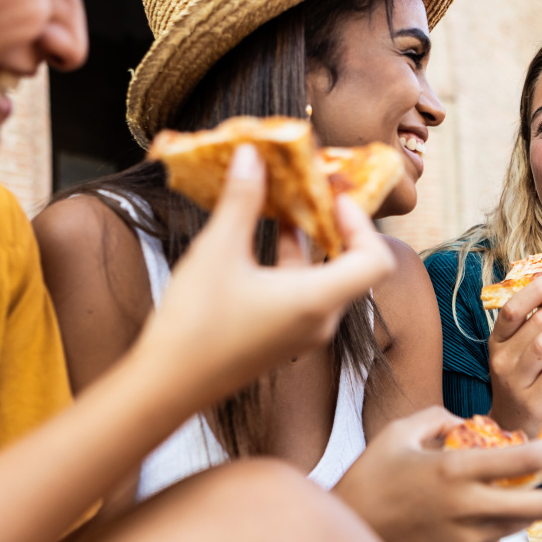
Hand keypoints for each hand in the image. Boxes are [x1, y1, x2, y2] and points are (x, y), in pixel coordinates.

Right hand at [136, 144, 394, 407]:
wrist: (166, 386)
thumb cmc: (194, 323)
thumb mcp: (218, 251)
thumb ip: (241, 200)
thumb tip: (252, 155)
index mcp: (317, 301)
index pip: (375, 260)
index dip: (362, 224)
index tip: (333, 196)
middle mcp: (319, 321)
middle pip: (351, 267)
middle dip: (333, 225)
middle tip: (313, 192)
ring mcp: (301, 334)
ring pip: (322, 279)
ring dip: (307, 242)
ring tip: (283, 206)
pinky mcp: (281, 339)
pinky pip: (302, 295)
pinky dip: (291, 265)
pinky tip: (260, 238)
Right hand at [333, 406, 541, 541]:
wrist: (348, 534)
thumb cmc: (369, 478)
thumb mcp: (397, 433)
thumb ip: (438, 418)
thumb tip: (466, 423)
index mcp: (455, 470)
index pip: (528, 459)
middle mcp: (469, 508)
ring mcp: (468, 539)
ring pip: (524, 523)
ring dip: (537, 504)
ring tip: (531, 486)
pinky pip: (496, 535)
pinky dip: (503, 517)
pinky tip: (490, 503)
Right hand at [487, 269, 541, 435]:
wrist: (512, 429)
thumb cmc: (522, 384)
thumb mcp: (517, 354)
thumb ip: (533, 328)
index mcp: (496, 343)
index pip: (512, 308)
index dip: (537, 289)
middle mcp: (501, 360)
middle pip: (535, 323)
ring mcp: (516, 382)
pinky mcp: (534, 400)